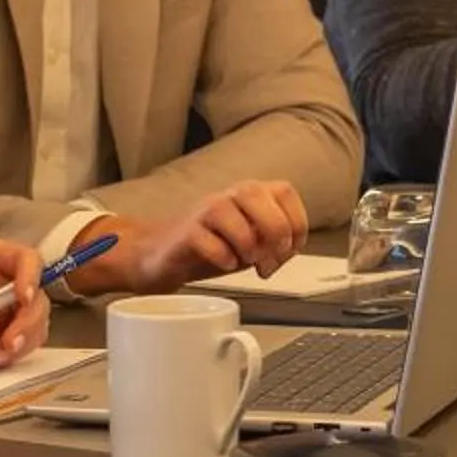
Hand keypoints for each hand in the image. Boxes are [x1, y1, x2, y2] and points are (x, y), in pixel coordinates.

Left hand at [0, 240, 48, 366]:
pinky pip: (19, 348)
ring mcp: (13, 311)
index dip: (32, 277)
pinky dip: (4, 357)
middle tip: (9, 343)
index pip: (29, 259)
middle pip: (38, 301)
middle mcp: (13, 284)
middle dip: (27, 325)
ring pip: (34, 328)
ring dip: (18, 346)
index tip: (24, 298)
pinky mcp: (8, 333)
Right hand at [66, 183, 311, 293]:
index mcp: (250, 195)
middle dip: (275, 233)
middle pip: (262, 197)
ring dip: (248, 247)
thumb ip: (274, 241)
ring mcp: (205, 212)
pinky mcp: (186, 233)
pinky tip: (223, 263)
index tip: (290, 249)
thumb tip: (288, 249)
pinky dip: (223, 257)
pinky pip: (209, 241)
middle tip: (270, 259)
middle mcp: (229, 197)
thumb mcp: (252, 242)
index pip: (285, 193)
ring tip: (244, 261)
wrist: (160, 255)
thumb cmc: (210, 247)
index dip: (296, 223)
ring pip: (236, 217)